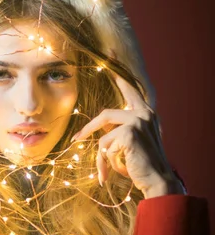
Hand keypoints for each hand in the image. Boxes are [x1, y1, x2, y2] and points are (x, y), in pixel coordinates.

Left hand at [71, 53, 179, 196]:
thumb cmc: (143, 165)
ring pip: (103, 135)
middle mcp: (144, 113)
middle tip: (76, 138)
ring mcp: (137, 121)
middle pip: (105, 115)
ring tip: (104, 173)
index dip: (118, 73)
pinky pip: (105, 146)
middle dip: (88, 129)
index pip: (130, 89)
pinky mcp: (129, 132)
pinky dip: (107, 162)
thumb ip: (121, 130)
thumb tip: (100, 131)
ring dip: (101, 156)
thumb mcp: (132, 143)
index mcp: (146, 113)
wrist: (158, 181)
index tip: (110, 53)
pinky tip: (119, 169)